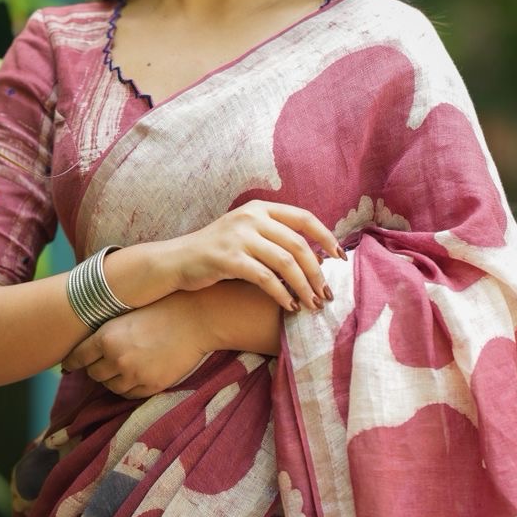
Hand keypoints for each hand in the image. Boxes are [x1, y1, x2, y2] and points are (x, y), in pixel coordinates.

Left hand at [61, 292, 212, 399]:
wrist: (196, 318)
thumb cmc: (162, 309)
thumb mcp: (126, 314)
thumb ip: (105, 332)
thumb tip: (84, 350)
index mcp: (106, 337)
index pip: (77, 358)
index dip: (74, 361)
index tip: (71, 364)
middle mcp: (117, 358)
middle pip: (93, 375)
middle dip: (97, 368)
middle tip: (106, 361)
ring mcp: (135, 374)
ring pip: (111, 387)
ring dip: (114, 379)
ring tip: (125, 366)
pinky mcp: (151, 385)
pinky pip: (130, 394)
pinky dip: (130, 387)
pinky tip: (137, 374)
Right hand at [163, 201, 344, 313]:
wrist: (176, 261)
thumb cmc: (217, 252)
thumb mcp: (246, 234)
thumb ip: (275, 237)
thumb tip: (315, 258)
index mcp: (260, 209)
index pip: (304, 218)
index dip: (326, 238)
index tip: (341, 259)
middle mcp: (251, 218)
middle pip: (298, 244)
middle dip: (318, 272)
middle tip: (327, 294)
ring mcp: (239, 237)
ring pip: (285, 262)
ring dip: (304, 286)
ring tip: (313, 304)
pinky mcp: (228, 259)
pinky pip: (265, 278)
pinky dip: (282, 294)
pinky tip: (290, 307)